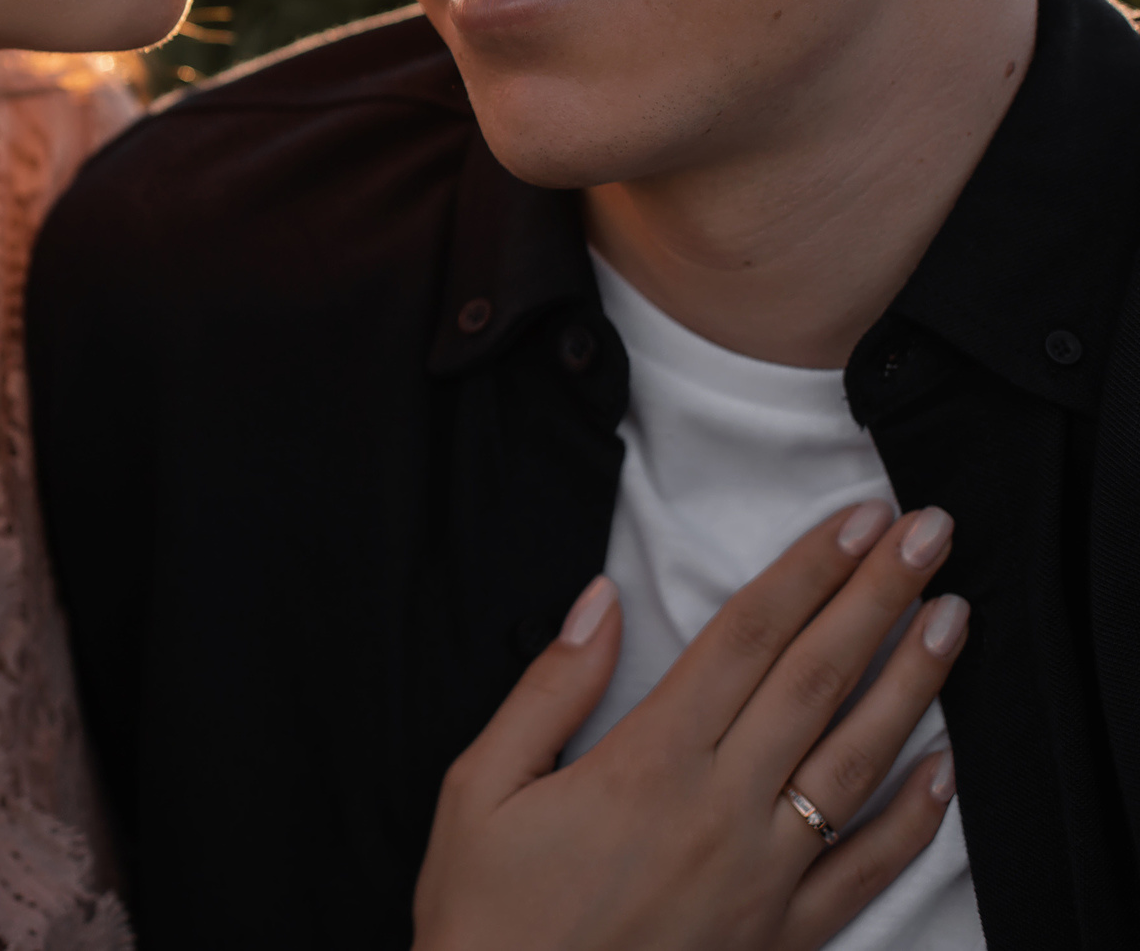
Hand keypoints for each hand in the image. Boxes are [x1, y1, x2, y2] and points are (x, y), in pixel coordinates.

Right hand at [412, 501, 967, 950]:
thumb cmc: (484, 912)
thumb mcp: (477, 788)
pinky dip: (914, 815)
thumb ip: (547, 691)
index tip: (852, 520)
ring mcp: (762, 878)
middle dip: (876, 597)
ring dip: (913, 683)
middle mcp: (719, 811)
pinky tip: (943, 765)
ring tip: (952, 619)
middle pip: (815, 680)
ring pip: (857, 761)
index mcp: (644, 763)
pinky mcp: (781, 937)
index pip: (744, 640)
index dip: (804, 571)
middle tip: (927, 533)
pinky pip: (865, 868)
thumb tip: (601, 603)